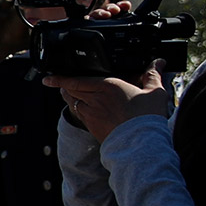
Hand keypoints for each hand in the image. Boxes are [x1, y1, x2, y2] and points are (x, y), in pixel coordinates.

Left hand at [44, 63, 170, 142]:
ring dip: (69, 97)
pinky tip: (81, 108)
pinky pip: (79, 115)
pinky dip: (77, 109)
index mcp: (108, 87)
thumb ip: (152, 75)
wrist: (140, 143)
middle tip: (57, 83)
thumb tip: (157, 62)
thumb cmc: (147, 117)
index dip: (60, 78)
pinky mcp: (91, 127)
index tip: (48, 78)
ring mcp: (90, 114)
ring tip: (67, 92)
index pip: (77, 80)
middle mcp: (94, 99)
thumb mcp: (154, 92)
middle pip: (70, 90)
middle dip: (63, 86)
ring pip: (72, 102)